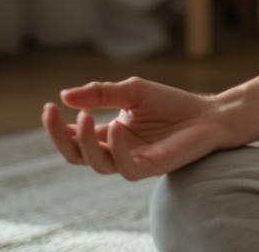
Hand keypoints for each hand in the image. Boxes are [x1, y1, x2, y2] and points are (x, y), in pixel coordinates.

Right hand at [41, 76, 234, 180]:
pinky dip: (118, 148)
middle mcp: (117, 151)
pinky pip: (125, 167)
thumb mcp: (132, 90)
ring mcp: (132, 161)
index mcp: (109, 134)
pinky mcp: (151, 168)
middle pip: (77, 155)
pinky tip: (116, 126)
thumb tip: (64, 95)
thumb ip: (101, 93)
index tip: (49, 106)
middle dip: (61, 137)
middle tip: (52, 114)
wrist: (209, 114)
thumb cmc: (172, 103)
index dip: (58, 126)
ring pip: (97, 164)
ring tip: (85, 117)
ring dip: (87, 142)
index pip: (75, 138)